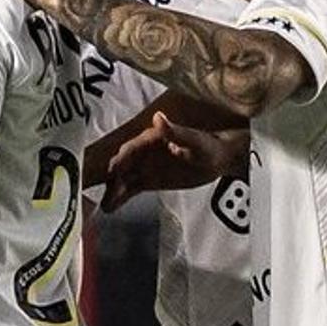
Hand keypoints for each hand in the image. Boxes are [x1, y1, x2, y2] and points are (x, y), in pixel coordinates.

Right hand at [100, 106, 241, 204]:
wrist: (220, 159)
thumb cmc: (209, 145)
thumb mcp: (194, 140)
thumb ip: (175, 131)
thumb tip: (158, 117)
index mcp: (152, 138)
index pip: (132, 148)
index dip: (122, 159)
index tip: (114, 170)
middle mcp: (144, 152)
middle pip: (123, 165)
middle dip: (113, 178)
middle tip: (106, 192)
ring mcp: (145, 167)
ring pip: (124, 179)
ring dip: (114, 191)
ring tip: (105, 204)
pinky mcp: (149, 180)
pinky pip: (131, 189)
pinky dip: (121, 197)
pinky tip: (110, 207)